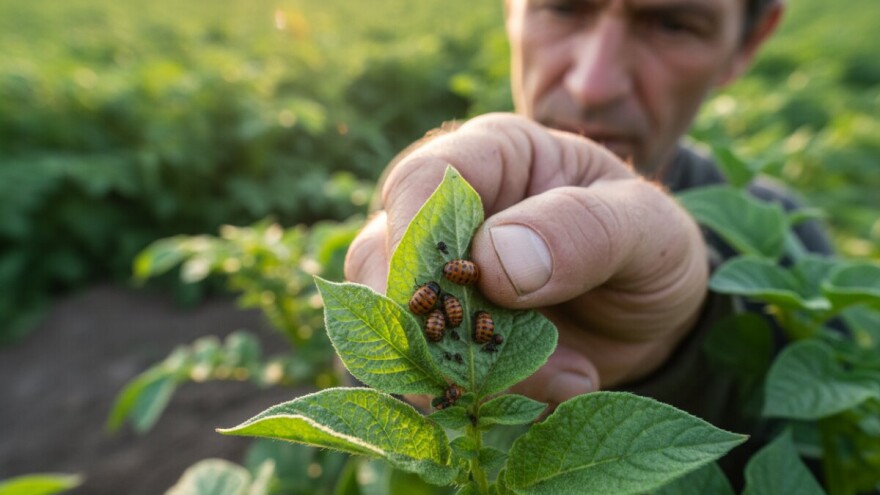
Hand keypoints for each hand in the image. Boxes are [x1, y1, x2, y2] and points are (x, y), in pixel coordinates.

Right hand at [344, 113, 707, 407]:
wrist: (655, 313)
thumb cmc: (650, 246)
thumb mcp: (647, 227)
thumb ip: (583, 230)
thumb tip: (490, 261)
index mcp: (494, 156)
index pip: (423, 179)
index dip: (416, 234)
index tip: (444, 296)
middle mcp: (449, 213)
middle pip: (381, 254)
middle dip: (423, 318)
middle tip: (481, 365)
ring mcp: (439, 277)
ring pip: (391, 320)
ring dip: (456, 366)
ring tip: (558, 380)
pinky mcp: (446, 334)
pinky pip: (428, 369)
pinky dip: (482, 394)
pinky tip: (560, 391)